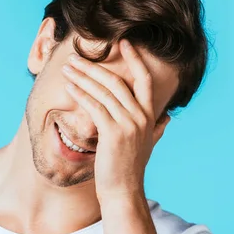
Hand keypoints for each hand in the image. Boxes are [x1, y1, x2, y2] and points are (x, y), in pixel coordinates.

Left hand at [61, 39, 169, 203]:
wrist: (124, 191)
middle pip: (117, 81)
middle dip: (94, 66)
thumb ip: (157, 129)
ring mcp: (128, 124)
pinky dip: (81, 94)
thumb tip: (166, 119)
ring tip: (67, 68)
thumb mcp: (148, 145)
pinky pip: (95, 107)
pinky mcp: (113, 133)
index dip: (135, 58)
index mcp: (149, 116)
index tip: (124, 42)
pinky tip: (70, 87)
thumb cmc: (131, 168)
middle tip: (76, 57)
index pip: (144, 79)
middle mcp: (141, 117)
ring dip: (83, 77)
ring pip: (104, 91)